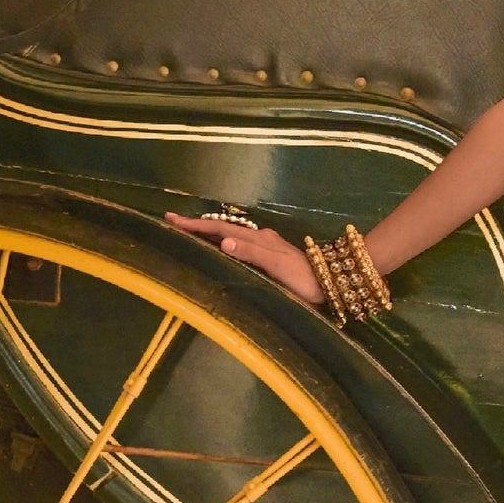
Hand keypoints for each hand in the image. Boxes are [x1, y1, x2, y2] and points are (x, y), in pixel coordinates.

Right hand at [166, 212, 324, 306]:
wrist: (332, 282)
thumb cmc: (303, 277)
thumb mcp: (276, 264)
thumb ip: (251, 252)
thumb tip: (223, 242)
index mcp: (258, 238)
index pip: (221, 229)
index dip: (196, 225)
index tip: (171, 220)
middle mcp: (260, 238)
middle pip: (223, 228)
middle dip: (198, 224)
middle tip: (171, 221)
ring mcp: (266, 246)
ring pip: (231, 235)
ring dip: (209, 232)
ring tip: (188, 231)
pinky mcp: (270, 255)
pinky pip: (240, 244)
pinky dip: (223, 242)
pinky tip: (220, 247)